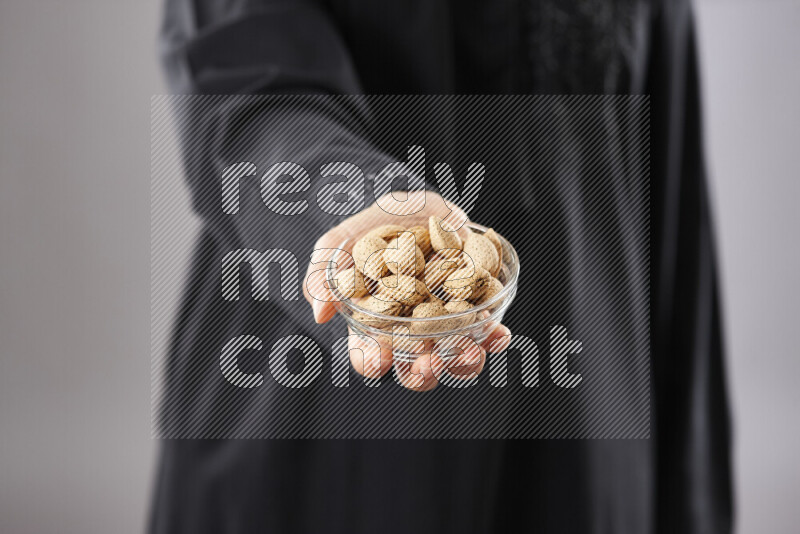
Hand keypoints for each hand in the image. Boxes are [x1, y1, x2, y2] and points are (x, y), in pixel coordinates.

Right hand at [303, 191, 510, 390]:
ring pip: (453, 359)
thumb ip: (323, 275)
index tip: (379, 360)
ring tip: (471, 351)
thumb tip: (320, 312)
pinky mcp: (472, 309)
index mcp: (374, 325)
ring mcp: (443, 323)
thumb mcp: (339, 244)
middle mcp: (410, 332)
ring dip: (463, 363)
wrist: (414, 205)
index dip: (372, 363)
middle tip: (430, 362)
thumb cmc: (370, 228)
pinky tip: (498, 335)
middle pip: (414, 368)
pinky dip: (493, 338)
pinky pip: (485, 333)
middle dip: (423, 373)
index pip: (369, 357)